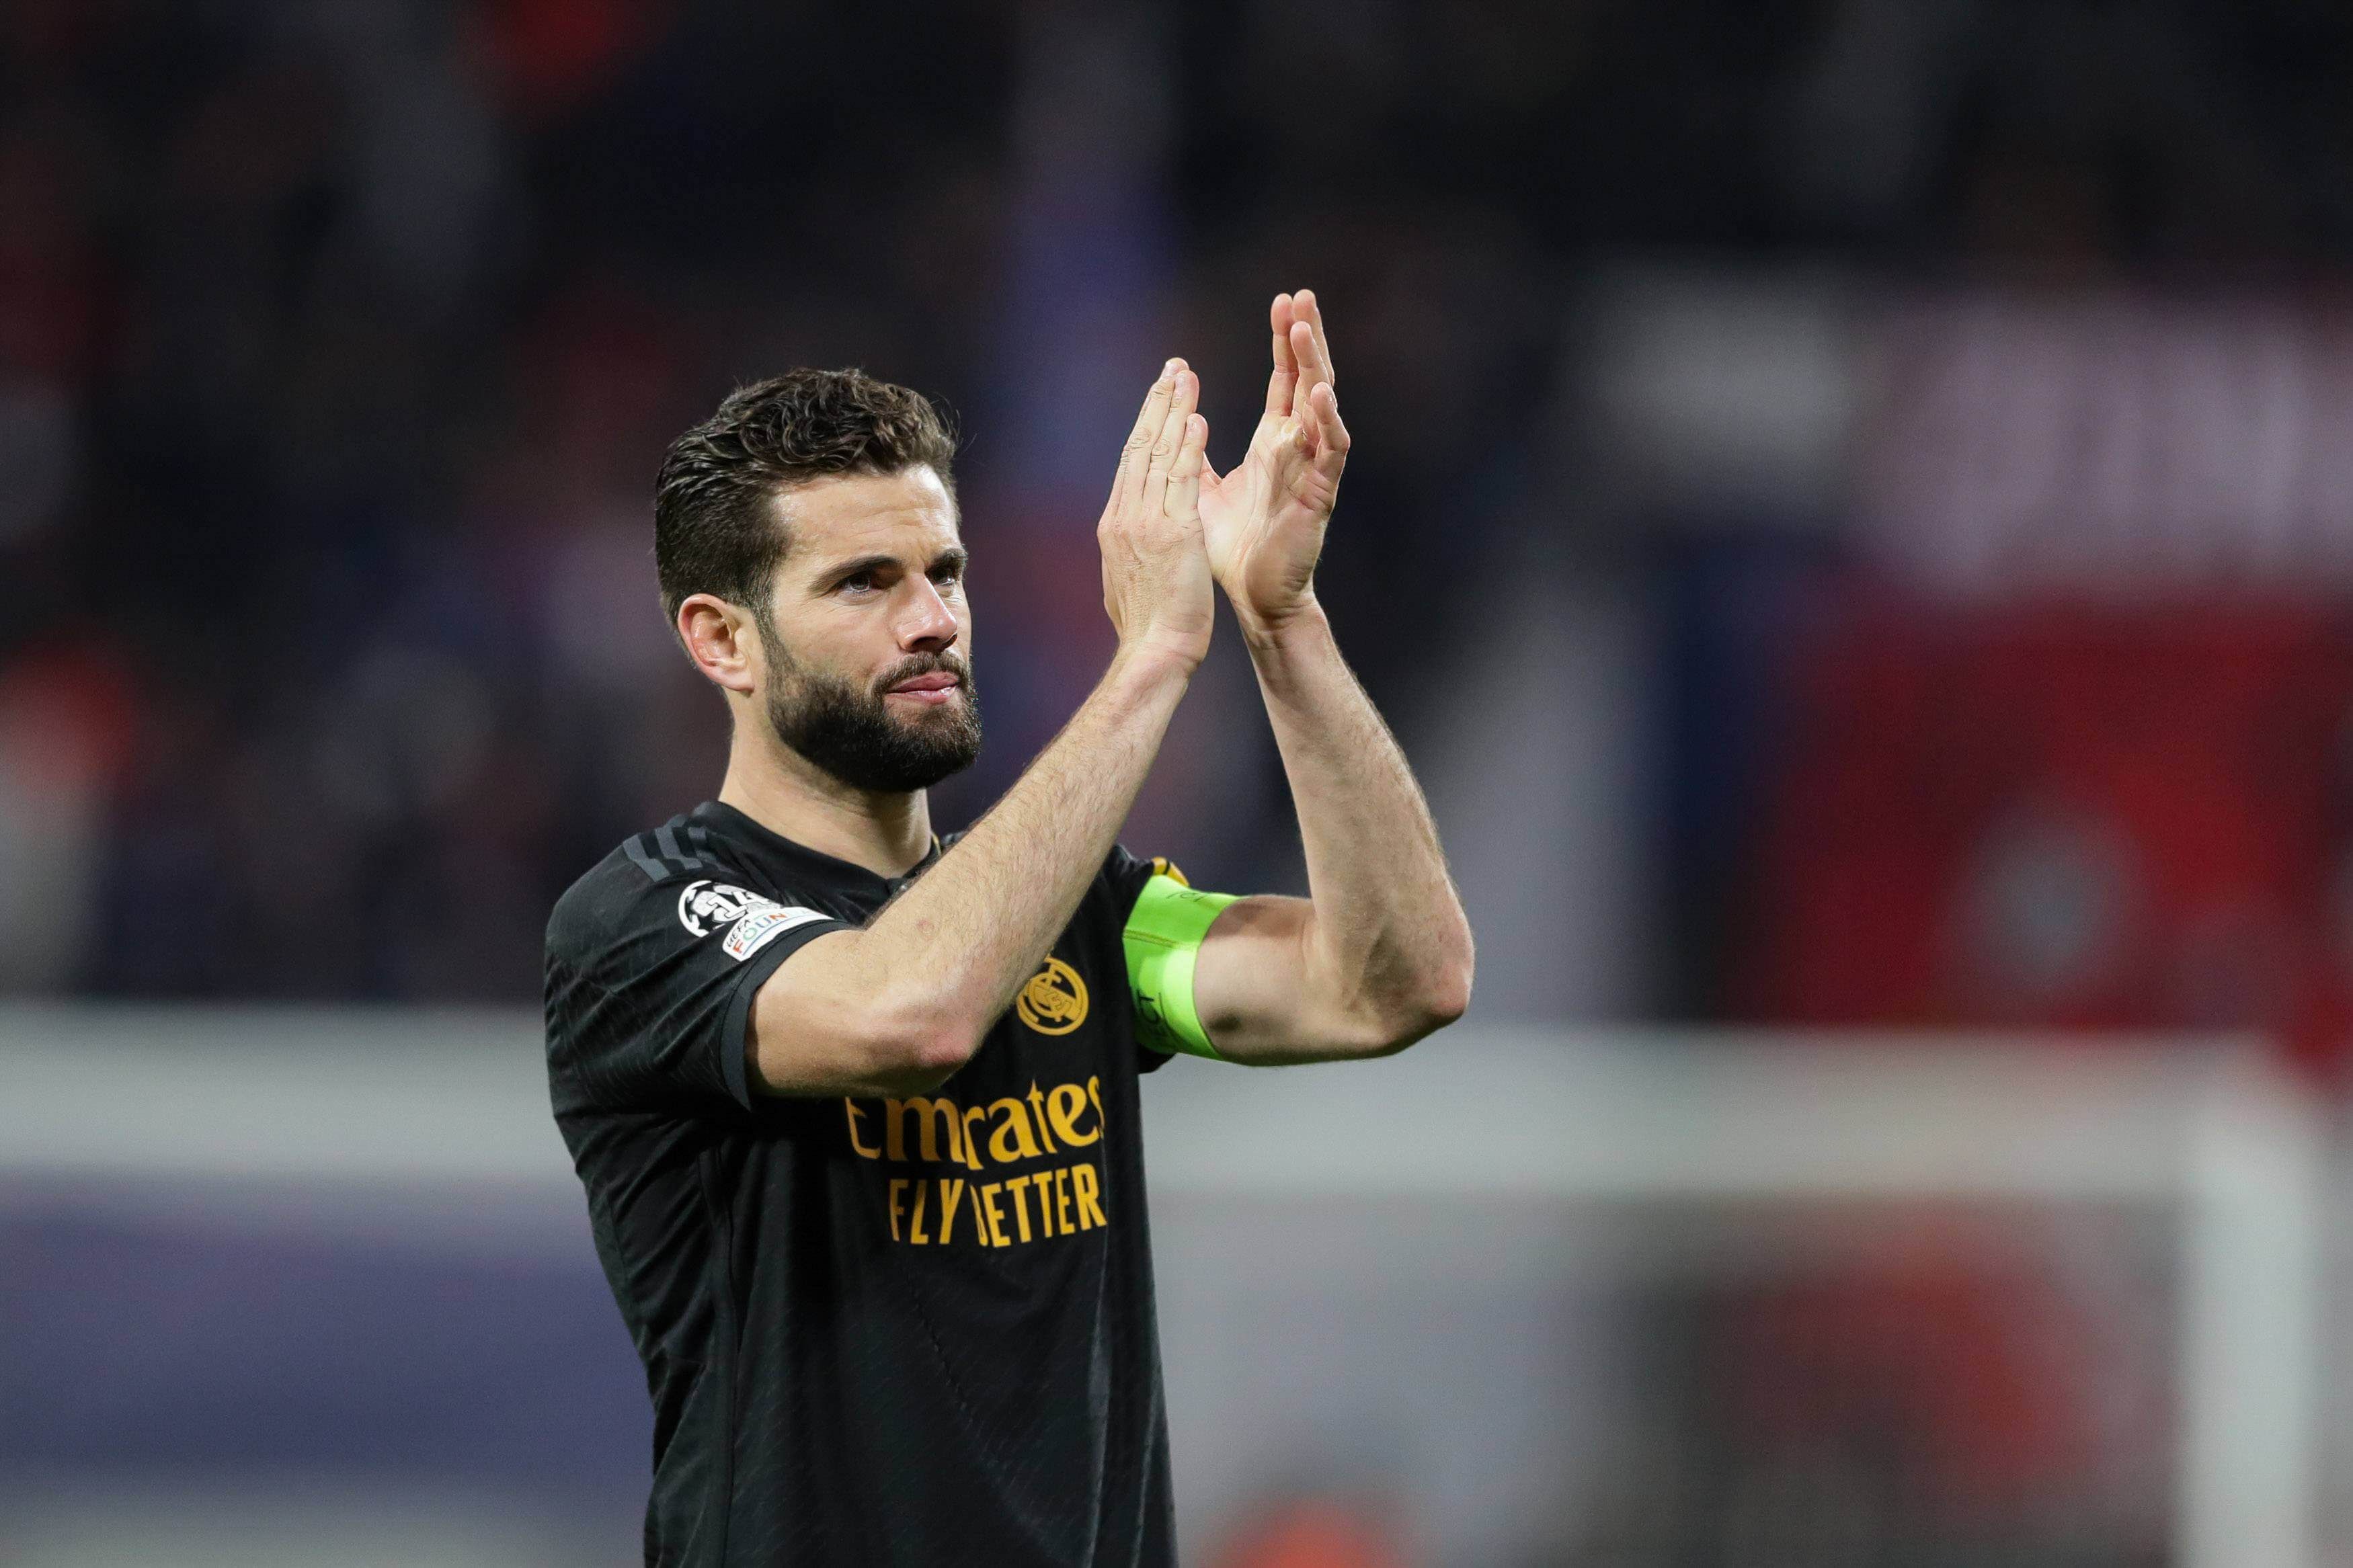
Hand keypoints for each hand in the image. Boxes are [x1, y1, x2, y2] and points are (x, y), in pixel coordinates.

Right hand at [1099, 358, 1214, 671]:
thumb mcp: (1128, 578)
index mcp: (1115, 524)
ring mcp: (1145, 523)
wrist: (1153, 653)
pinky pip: (1180, 481)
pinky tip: (1198, 419)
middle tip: (1173, 368)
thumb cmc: (1148, 627)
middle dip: (1157, 404)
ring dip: (1173, 412)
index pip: (1130, 463)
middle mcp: (1124, 516)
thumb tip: (1123, 540)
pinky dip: (1187, 447)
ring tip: (1186, 377)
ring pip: (1157, 455)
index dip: (1145, 425)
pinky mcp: (1173, 534)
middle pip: (1139, 447)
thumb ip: (1127, 549)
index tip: (1159, 397)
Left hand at [1198, 289, 1350, 637]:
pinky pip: (1331, 452)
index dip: (1284, 341)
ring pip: (1323, 407)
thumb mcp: (1205, 488)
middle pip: (1308, 379)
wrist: (1252, 598)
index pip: (1284, 379)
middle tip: (1302, 295)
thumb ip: (1196, 452)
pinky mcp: (1320, 495)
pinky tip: (1320, 394)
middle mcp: (1299, 448)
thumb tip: (1179, 419)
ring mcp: (1313, 468)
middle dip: (1306, 338)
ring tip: (1307, 329)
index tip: (1283, 301)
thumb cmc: (1233, 548)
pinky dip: (1327, 422)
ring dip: (1316, 367)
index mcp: (1275, 442)